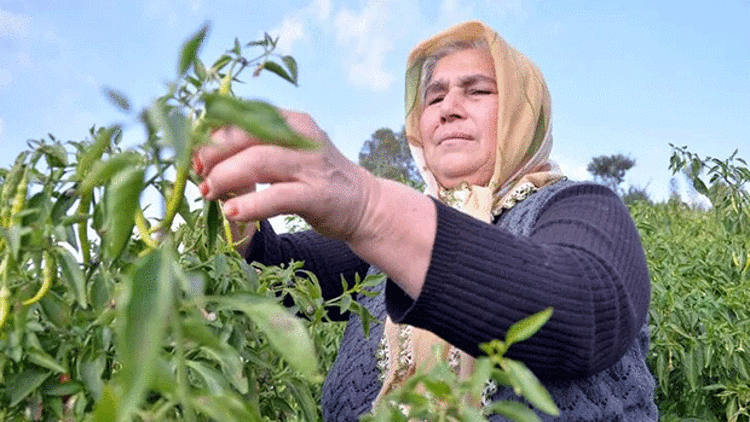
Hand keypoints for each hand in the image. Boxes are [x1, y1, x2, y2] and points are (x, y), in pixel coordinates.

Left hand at [193, 110, 375, 241]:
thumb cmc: (316, 179)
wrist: (364, 204)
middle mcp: (302, 137)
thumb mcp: (288, 153)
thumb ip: (255, 149)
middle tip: (199, 175)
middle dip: (214, 156)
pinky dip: (249, 204)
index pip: (243, 116)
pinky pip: (276, 196)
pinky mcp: (317, 195)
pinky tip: (231, 212)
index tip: (195, 152)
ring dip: (225, 178)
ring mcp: (311, 165)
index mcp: (291, 121)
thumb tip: (204, 156)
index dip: (212, 133)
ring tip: (209, 194)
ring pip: (257, 162)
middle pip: (246, 137)